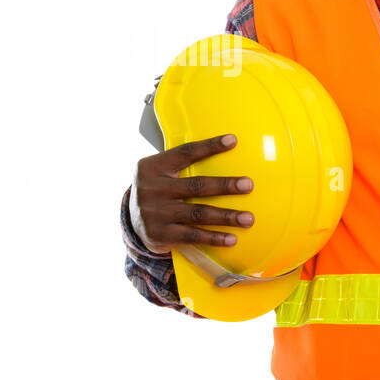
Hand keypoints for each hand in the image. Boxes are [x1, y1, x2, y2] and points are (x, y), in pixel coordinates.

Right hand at [133, 133, 253, 253]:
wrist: (131, 221)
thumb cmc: (158, 190)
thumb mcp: (160, 173)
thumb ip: (180, 165)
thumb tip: (223, 152)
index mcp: (153, 166)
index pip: (185, 153)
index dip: (209, 146)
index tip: (232, 141)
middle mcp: (152, 188)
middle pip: (196, 186)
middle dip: (224, 185)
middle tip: (248, 185)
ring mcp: (155, 213)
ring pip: (198, 213)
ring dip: (226, 216)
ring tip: (248, 218)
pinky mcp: (160, 234)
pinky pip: (192, 236)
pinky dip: (213, 238)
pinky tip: (231, 239)